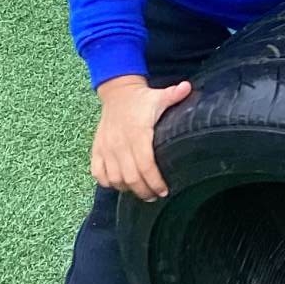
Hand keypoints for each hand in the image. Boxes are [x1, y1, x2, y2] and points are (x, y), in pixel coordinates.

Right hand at [91, 74, 191, 200]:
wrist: (116, 93)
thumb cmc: (141, 99)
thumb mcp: (158, 96)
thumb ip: (174, 95)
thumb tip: (188, 87)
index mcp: (137, 133)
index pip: (146, 165)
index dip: (155, 181)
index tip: (164, 190)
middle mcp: (119, 143)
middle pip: (131, 177)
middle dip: (144, 191)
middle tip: (155, 196)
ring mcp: (106, 147)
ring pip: (114, 178)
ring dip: (127, 189)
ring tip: (140, 192)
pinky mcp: (97, 149)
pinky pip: (97, 172)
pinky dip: (107, 182)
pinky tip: (119, 184)